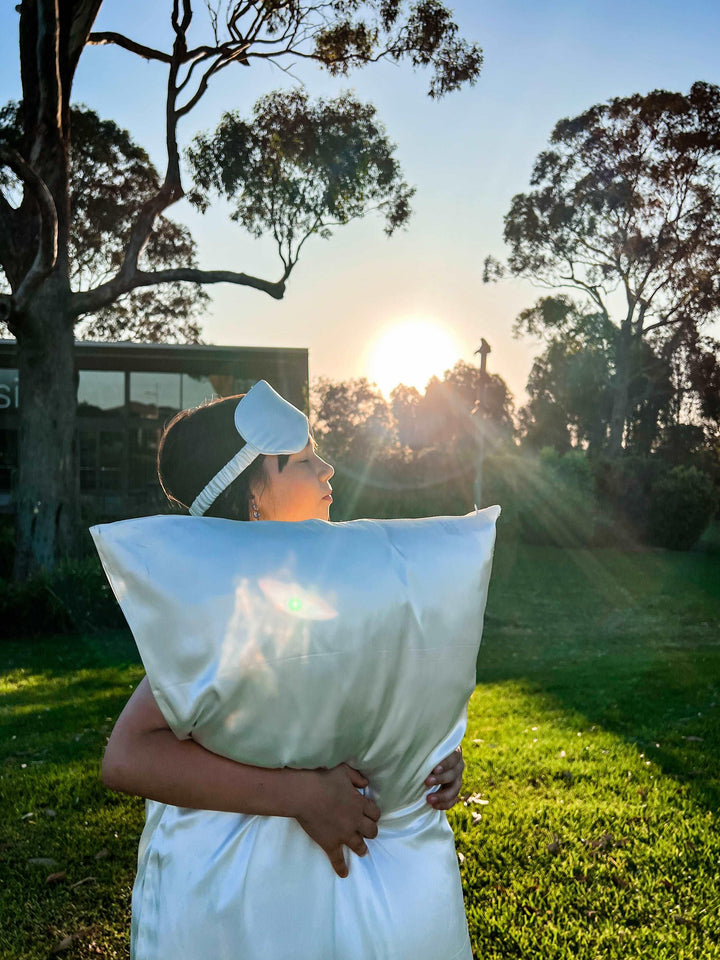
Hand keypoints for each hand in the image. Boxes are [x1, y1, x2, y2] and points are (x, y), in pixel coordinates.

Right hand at [294, 763, 380, 878]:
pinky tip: (344, 873)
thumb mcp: (344, 771)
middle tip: (367, 832)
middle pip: (371, 830)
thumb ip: (357, 777)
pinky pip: (338, 859)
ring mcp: (344, 834)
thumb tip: (366, 784)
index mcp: (359, 803)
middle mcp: (355, 821)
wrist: (305, 793)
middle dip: (370, 831)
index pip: (374, 813)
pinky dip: (341, 867)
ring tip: (362, 850)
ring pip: (359, 845)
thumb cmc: (323, 778)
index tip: (370, 815)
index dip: (373, 814)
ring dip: (362, 847)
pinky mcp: (330, 843)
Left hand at [424, 745, 464, 809]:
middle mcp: (457, 764)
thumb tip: (409, 747)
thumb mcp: (424, 748)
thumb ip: (422, 749)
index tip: (434, 769)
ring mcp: (457, 778)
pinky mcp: (454, 789)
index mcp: (452, 750)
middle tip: (426, 782)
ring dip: (442, 795)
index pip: (453, 756)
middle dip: (440, 779)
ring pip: (455, 788)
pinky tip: (434, 806)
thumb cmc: (423, 751)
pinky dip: (445, 804)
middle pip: (454, 773)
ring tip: (429, 799)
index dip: (445, 764)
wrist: (427, 763)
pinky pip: (453, 799)